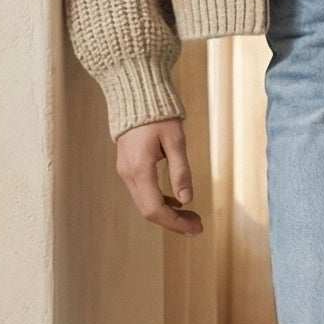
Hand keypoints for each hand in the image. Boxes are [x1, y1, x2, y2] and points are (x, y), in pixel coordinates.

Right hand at [115, 117, 203, 234]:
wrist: (135, 95)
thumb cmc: (158, 114)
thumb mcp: (175, 140)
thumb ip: (181, 171)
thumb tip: (187, 200)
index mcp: (140, 169)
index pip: (155, 209)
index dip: (176, 223)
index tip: (197, 227)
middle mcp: (128, 174)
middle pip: (149, 211)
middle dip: (174, 223)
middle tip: (198, 226)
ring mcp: (125, 172)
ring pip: (145, 204)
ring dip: (168, 214)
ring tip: (192, 216)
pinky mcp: (128, 168)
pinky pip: (143, 193)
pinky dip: (160, 202)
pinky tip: (178, 202)